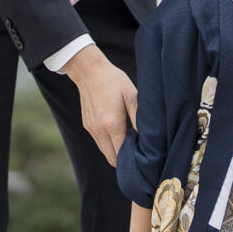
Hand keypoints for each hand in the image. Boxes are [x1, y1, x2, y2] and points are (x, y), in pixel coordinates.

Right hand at [62, 44, 137, 165]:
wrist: (90, 72)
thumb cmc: (114, 81)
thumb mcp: (131, 95)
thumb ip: (137, 117)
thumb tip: (145, 135)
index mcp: (112, 124)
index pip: (120, 153)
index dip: (131, 158)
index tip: (142, 156)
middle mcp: (99, 130)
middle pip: (111, 157)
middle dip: (123, 159)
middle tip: (137, 152)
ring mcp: (91, 129)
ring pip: (104, 151)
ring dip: (115, 151)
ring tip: (129, 142)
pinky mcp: (87, 125)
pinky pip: (98, 141)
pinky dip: (108, 143)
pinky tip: (118, 133)